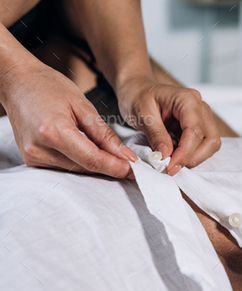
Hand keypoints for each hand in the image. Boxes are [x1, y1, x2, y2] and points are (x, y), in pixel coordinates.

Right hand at [1, 63, 136, 177]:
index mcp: (53, 131)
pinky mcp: (32, 159)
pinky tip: (93, 154)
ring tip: (115, 157)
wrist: (18, 82)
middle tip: (131, 164)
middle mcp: (39, 149)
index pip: (92, 159)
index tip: (135, 169)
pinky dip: (81, 162)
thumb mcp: (84, 106)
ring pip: (76, 170)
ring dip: (96, 165)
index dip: (116, 167)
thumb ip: (105, 135)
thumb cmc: (49, 86)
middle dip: (110, 167)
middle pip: (85, 168)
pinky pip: (64, 167)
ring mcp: (33, 156)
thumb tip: (125, 156)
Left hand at [117, 76, 220, 175]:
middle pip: (210, 140)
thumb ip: (156, 135)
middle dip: (192, 158)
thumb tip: (166, 155)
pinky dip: (191, 154)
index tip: (170, 167)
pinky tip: (175, 154)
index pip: (195, 131)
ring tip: (172, 161)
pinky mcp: (200, 126)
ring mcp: (203, 117)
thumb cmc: (138, 97)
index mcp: (188, 100)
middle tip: (171, 167)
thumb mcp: (142, 115)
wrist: (138, 90)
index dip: (184, 153)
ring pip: (211, 144)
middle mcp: (201, 107)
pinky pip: (204, 145)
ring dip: (194, 157)